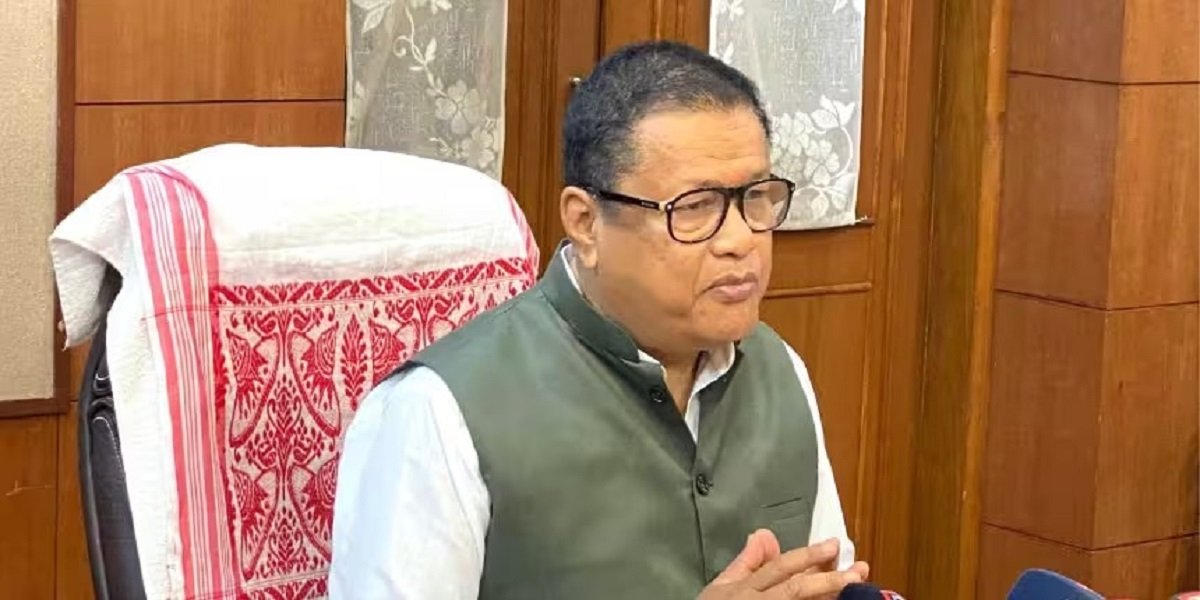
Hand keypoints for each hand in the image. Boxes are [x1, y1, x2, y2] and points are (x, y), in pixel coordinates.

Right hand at [697, 530, 869, 599]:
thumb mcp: (722, 587)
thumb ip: (746, 562)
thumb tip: (765, 534)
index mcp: (745, 588)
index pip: (780, 569)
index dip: (807, 556)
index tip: (834, 545)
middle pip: (796, 590)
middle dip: (828, 579)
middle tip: (858, 570)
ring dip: (830, 596)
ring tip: (856, 586)